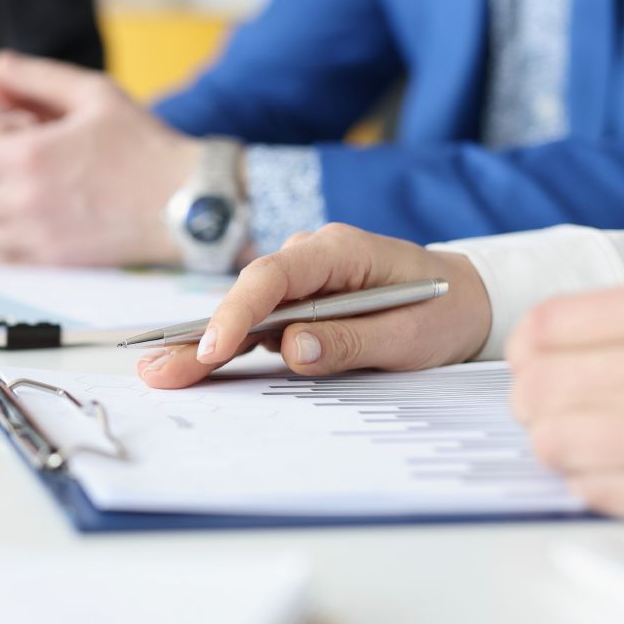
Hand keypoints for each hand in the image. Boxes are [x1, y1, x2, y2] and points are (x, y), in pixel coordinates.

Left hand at [0, 52, 198, 264]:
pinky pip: (0, 254)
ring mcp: (35, 239)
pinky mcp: (51, 264)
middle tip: (14, 167)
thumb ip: (34, 78)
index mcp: (27, 155)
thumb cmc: (143, 144)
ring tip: (27, 192)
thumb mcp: (93, 94)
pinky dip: (6, 236)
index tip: (12, 138)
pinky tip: (39, 217)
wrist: (187, 202)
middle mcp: (22, 201)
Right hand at [138, 223, 491, 388]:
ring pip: (244, 314)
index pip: (273, 277)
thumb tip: (292, 349)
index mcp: (339, 250)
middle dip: (199, 335)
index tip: (211, 349)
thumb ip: (351, 339)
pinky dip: (228, 350)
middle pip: (244, 296)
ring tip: (160, 373)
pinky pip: (258, 327)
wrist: (469, 299)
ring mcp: (301, 280)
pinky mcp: (297, 303)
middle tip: (154, 368)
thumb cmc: (446, 312)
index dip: (237, 313)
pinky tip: (189, 369)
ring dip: (205, 347)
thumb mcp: (412, 336)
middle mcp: (310, 257)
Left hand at [507, 278, 623, 530]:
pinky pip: (594, 490)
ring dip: (556, 443)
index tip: (533, 363)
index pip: (544, 327)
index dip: (524, 350)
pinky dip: (591, 480)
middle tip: (549, 406)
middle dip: (530, 400)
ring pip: (554, 444)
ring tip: (584, 438)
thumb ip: (620, 319)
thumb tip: (529, 348)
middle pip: (537, 388)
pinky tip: (621, 467)